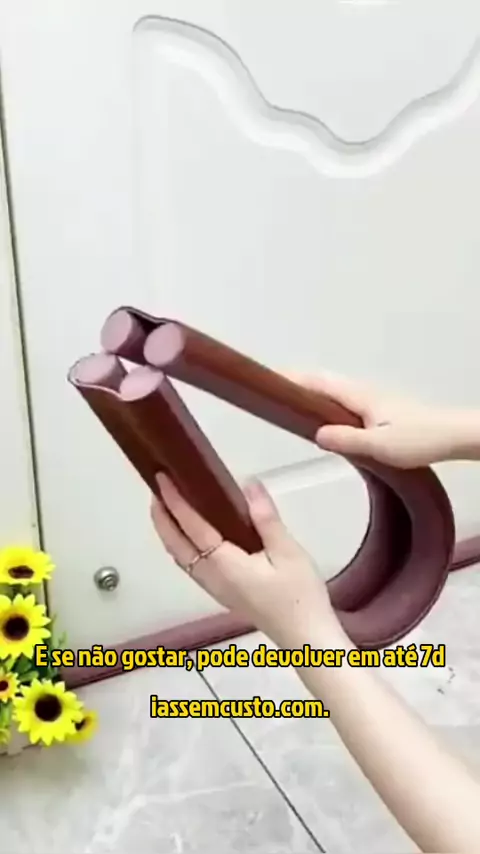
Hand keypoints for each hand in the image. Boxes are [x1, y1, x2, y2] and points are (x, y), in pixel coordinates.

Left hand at [151, 473, 337, 647]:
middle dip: (162, 518)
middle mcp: (211, 577)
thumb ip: (266, 519)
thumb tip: (249, 485)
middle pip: (176, 545)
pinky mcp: (223, 594)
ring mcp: (215, 589)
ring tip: (168, 508)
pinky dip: (182, 546)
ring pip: (180, 557)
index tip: (162, 479)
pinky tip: (191, 538)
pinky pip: (191, 566)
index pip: (191, 527)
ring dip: (169, 532)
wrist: (305, 639)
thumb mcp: (288, 552)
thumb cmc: (299, 596)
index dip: (175, 502)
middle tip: (157, 490)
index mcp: (224, 564)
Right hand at [290, 371, 475, 467]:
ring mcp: (372, 400)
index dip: (292, 379)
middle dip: (297, 383)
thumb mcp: (380, 445)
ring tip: (289, 404)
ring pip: (333, 391)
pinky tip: (325, 419)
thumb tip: (316, 434)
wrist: (453, 436)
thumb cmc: (419, 439)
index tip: (268, 380)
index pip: (317, 382)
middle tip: (272, 391)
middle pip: (323, 382)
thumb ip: (347, 440)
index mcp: (359, 396)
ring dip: (311, 392)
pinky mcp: (379, 410)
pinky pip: (343, 401)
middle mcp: (363, 392)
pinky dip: (326, 402)